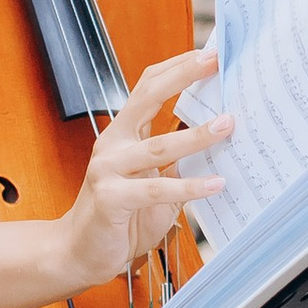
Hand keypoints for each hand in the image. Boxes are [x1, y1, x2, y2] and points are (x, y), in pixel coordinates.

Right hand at [56, 50, 226, 291]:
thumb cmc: (121, 216)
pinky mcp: (111, 199)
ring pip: (158, 146)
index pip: (147, 86)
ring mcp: (107, 170)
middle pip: (147, 97)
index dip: (177, 67)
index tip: (210, 53)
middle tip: (214, 63)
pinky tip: (215, 184)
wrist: (80, 253)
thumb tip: (220, 136)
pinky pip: (155, 189)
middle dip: (183, 76)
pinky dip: (189, 187)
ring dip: (196, 134)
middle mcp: (112, 144)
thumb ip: (177, 159)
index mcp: (122, 133)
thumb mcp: (153, 180)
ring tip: (227, 125)